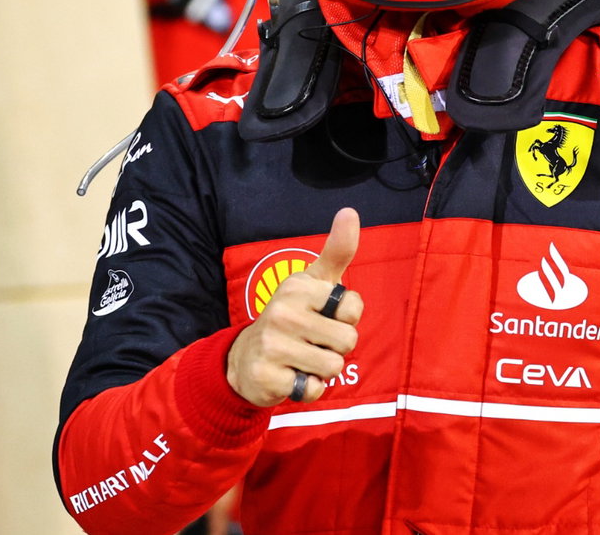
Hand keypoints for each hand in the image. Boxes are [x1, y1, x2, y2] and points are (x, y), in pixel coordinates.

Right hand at [226, 207, 364, 406]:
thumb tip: (350, 211)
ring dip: (323, 369)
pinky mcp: (266, 377)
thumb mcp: (315, 282)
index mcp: (298, 287)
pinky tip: (291, 376)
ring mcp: (272, 345)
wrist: (246, 358)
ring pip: (333, 366)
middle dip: (336, 347)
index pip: (354, 309)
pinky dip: (308, 388)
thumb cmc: (293, 315)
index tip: (325, 315)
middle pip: (348, 340)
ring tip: (302, 358)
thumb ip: (337, 250)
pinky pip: (313, 389)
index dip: (346, 318)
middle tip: (312, 341)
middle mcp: (282, 312)